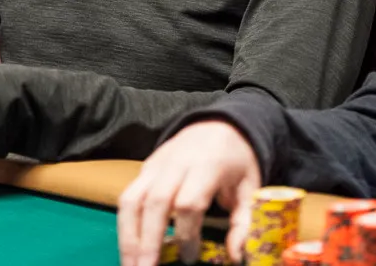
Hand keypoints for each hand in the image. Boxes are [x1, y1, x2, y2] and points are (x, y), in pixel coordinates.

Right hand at [117, 121, 260, 265]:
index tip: (190, 258)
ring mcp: (156, 164)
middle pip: (154, 202)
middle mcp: (176, 162)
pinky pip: (127, 196)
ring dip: (127, 235)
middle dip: (147, 241)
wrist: (219, 124)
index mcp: (207, 165)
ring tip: (129, 265)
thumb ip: (243, 223)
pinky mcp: (145, 168)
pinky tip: (129, 248)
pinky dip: (125, 224)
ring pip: (131, 198)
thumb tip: (234, 257)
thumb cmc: (237, 161)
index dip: (186, 234)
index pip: (188, 202)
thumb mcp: (250, 188)